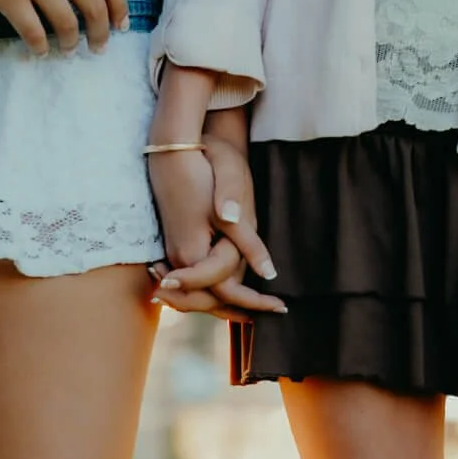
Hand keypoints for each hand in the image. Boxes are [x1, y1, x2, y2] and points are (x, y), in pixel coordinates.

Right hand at [0, 0, 128, 54]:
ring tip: (67, 51)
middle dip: (100, 35)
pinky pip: (32, 32)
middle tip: (98, 48)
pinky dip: (39, 48)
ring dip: (70, 45)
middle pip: (94, 9)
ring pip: (66, 26)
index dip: (119, 9)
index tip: (119, 25)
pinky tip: (39, 51)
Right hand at [147, 135, 285, 320]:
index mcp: (193, 251)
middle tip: (275, 312)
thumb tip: (267, 272)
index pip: (225, 289)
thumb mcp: (233, 200)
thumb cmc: (207, 165)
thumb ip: (247, 240)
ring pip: (200, 294)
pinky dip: (214, 291)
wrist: (175, 146)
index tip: (282, 307)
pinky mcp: (177, 246)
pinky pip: (195, 281)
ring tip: (257, 310)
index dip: (256, 301)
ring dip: (227, 304)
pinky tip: (235, 290)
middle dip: (241, 310)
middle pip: (209, 301)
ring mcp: (175, 254)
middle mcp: (179, 259)